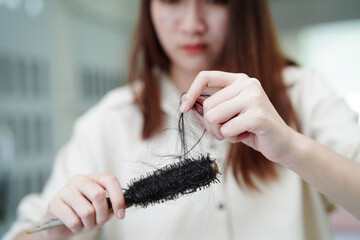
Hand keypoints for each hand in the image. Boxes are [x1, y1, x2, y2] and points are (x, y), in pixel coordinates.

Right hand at [43, 174, 124, 238]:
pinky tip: (75, 226)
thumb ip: (112, 206)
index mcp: (94, 178)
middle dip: (103, 214)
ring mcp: (65, 190)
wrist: (59, 224)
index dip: (118, 198)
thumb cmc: (83, 213)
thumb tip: (127, 205)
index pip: (110, 180)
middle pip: (98, 195)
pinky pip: (73, 220)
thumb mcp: (100, 209)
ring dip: (90, 224)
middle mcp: (79, 180)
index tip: (121, 215)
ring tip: (86, 224)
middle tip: (100, 223)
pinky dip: (77, 228)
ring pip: (86, 211)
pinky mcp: (54, 203)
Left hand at [180, 71, 296, 164]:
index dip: (191, 92)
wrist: (282, 143)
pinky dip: (232, 139)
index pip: (205, 76)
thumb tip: (185, 101)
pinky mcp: (257, 115)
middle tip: (227, 130)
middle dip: (212, 124)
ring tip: (238, 131)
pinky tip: (247, 135)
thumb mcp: (229, 114)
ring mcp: (254, 97)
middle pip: (207, 105)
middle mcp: (247, 84)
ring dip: (221, 132)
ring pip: (213, 117)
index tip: (183, 107)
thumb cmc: (252, 129)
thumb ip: (211, 106)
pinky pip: (226, 130)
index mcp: (239, 80)